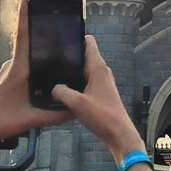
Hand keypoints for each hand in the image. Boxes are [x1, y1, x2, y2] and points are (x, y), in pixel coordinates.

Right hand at [53, 35, 146, 164]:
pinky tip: (66, 91)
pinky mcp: (101, 93)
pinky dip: (77, 83)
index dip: (76, 37)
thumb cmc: (101, 115)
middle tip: (52, 58)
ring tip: (56, 74)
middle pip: (85, 56)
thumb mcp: (77, 103)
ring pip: (85, 70)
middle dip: (71, 56)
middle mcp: (102, 71)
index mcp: (98, 67)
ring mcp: (103, 82)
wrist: (118, 133)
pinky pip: (87, 82)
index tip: (61, 39)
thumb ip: (62, 92)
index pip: (89, 42)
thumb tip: (53, 87)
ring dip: (73, 72)